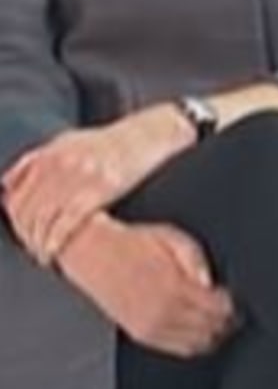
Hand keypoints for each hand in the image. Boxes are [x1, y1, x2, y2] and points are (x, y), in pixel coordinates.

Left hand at [1, 105, 191, 265]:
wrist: (153, 133)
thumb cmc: (113, 140)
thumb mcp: (69, 141)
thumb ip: (36, 161)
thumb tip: (6, 184)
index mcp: (50, 153)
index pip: (16, 195)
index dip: (13, 220)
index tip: (19, 234)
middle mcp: (60, 162)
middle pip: (27, 210)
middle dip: (25, 234)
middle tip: (31, 249)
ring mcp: (79, 175)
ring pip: (43, 219)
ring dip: (38, 242)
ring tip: (42, 255)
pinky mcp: (99, 188)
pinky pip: (66, 222)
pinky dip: (55, 241)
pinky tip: (53, 252)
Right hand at [55, 216, 238, 358]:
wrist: (93, 254)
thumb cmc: (135, 242)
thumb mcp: (172, 238)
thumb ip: (196, 260)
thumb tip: (211, 282)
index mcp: (173, 287)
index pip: (218, 308)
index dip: (233, 304)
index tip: (237, 297)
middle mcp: (162, 313)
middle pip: (211, 328)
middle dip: (228, 321)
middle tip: (234, 310)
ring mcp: (150, 327)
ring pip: (197, 344)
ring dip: (214, 334)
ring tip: (219, 320)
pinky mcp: (140, 335)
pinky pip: (178, 349)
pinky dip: (195, 343)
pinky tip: (200, 330)